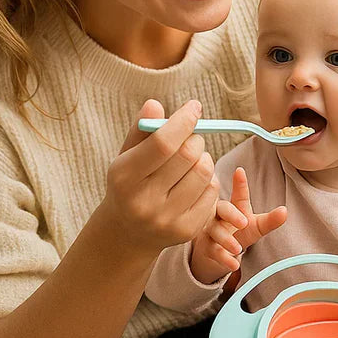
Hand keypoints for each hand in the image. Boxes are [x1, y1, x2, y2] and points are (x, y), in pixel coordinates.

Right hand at [93, 99, 218, 257]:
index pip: (162, 144)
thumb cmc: (130, 184)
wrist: (128, 233)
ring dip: (204, 158)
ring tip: (192, 160)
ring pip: (204, 172)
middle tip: (191, 138)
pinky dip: (209, 180)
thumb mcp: (127, 156)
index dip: (183, 121)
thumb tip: (155, 104)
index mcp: (124, 177)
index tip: (194, 107)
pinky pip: (212, 192)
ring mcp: (167, 219)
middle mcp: (144, 201)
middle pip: (188, 155)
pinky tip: (194, 181)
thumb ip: (141, 130)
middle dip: (195, 139)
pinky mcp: (186, 230)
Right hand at [190, 167, 286, 283]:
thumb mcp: (257, 227)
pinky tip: (234, 265)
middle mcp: (220, 216)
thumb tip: (285, 211)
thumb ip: (270, 220)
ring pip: (215, 231)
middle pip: (222, 209)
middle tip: (244, 222)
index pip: (238, 194)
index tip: (240, 171)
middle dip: (232, 214)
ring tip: (238, 249)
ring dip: (227, 240)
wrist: (217, 253)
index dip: (239, 183)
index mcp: (235, 207)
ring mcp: (211, 231)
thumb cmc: (239, 233)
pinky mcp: (206, 247)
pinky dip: (224, 259)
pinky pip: (213, 251)